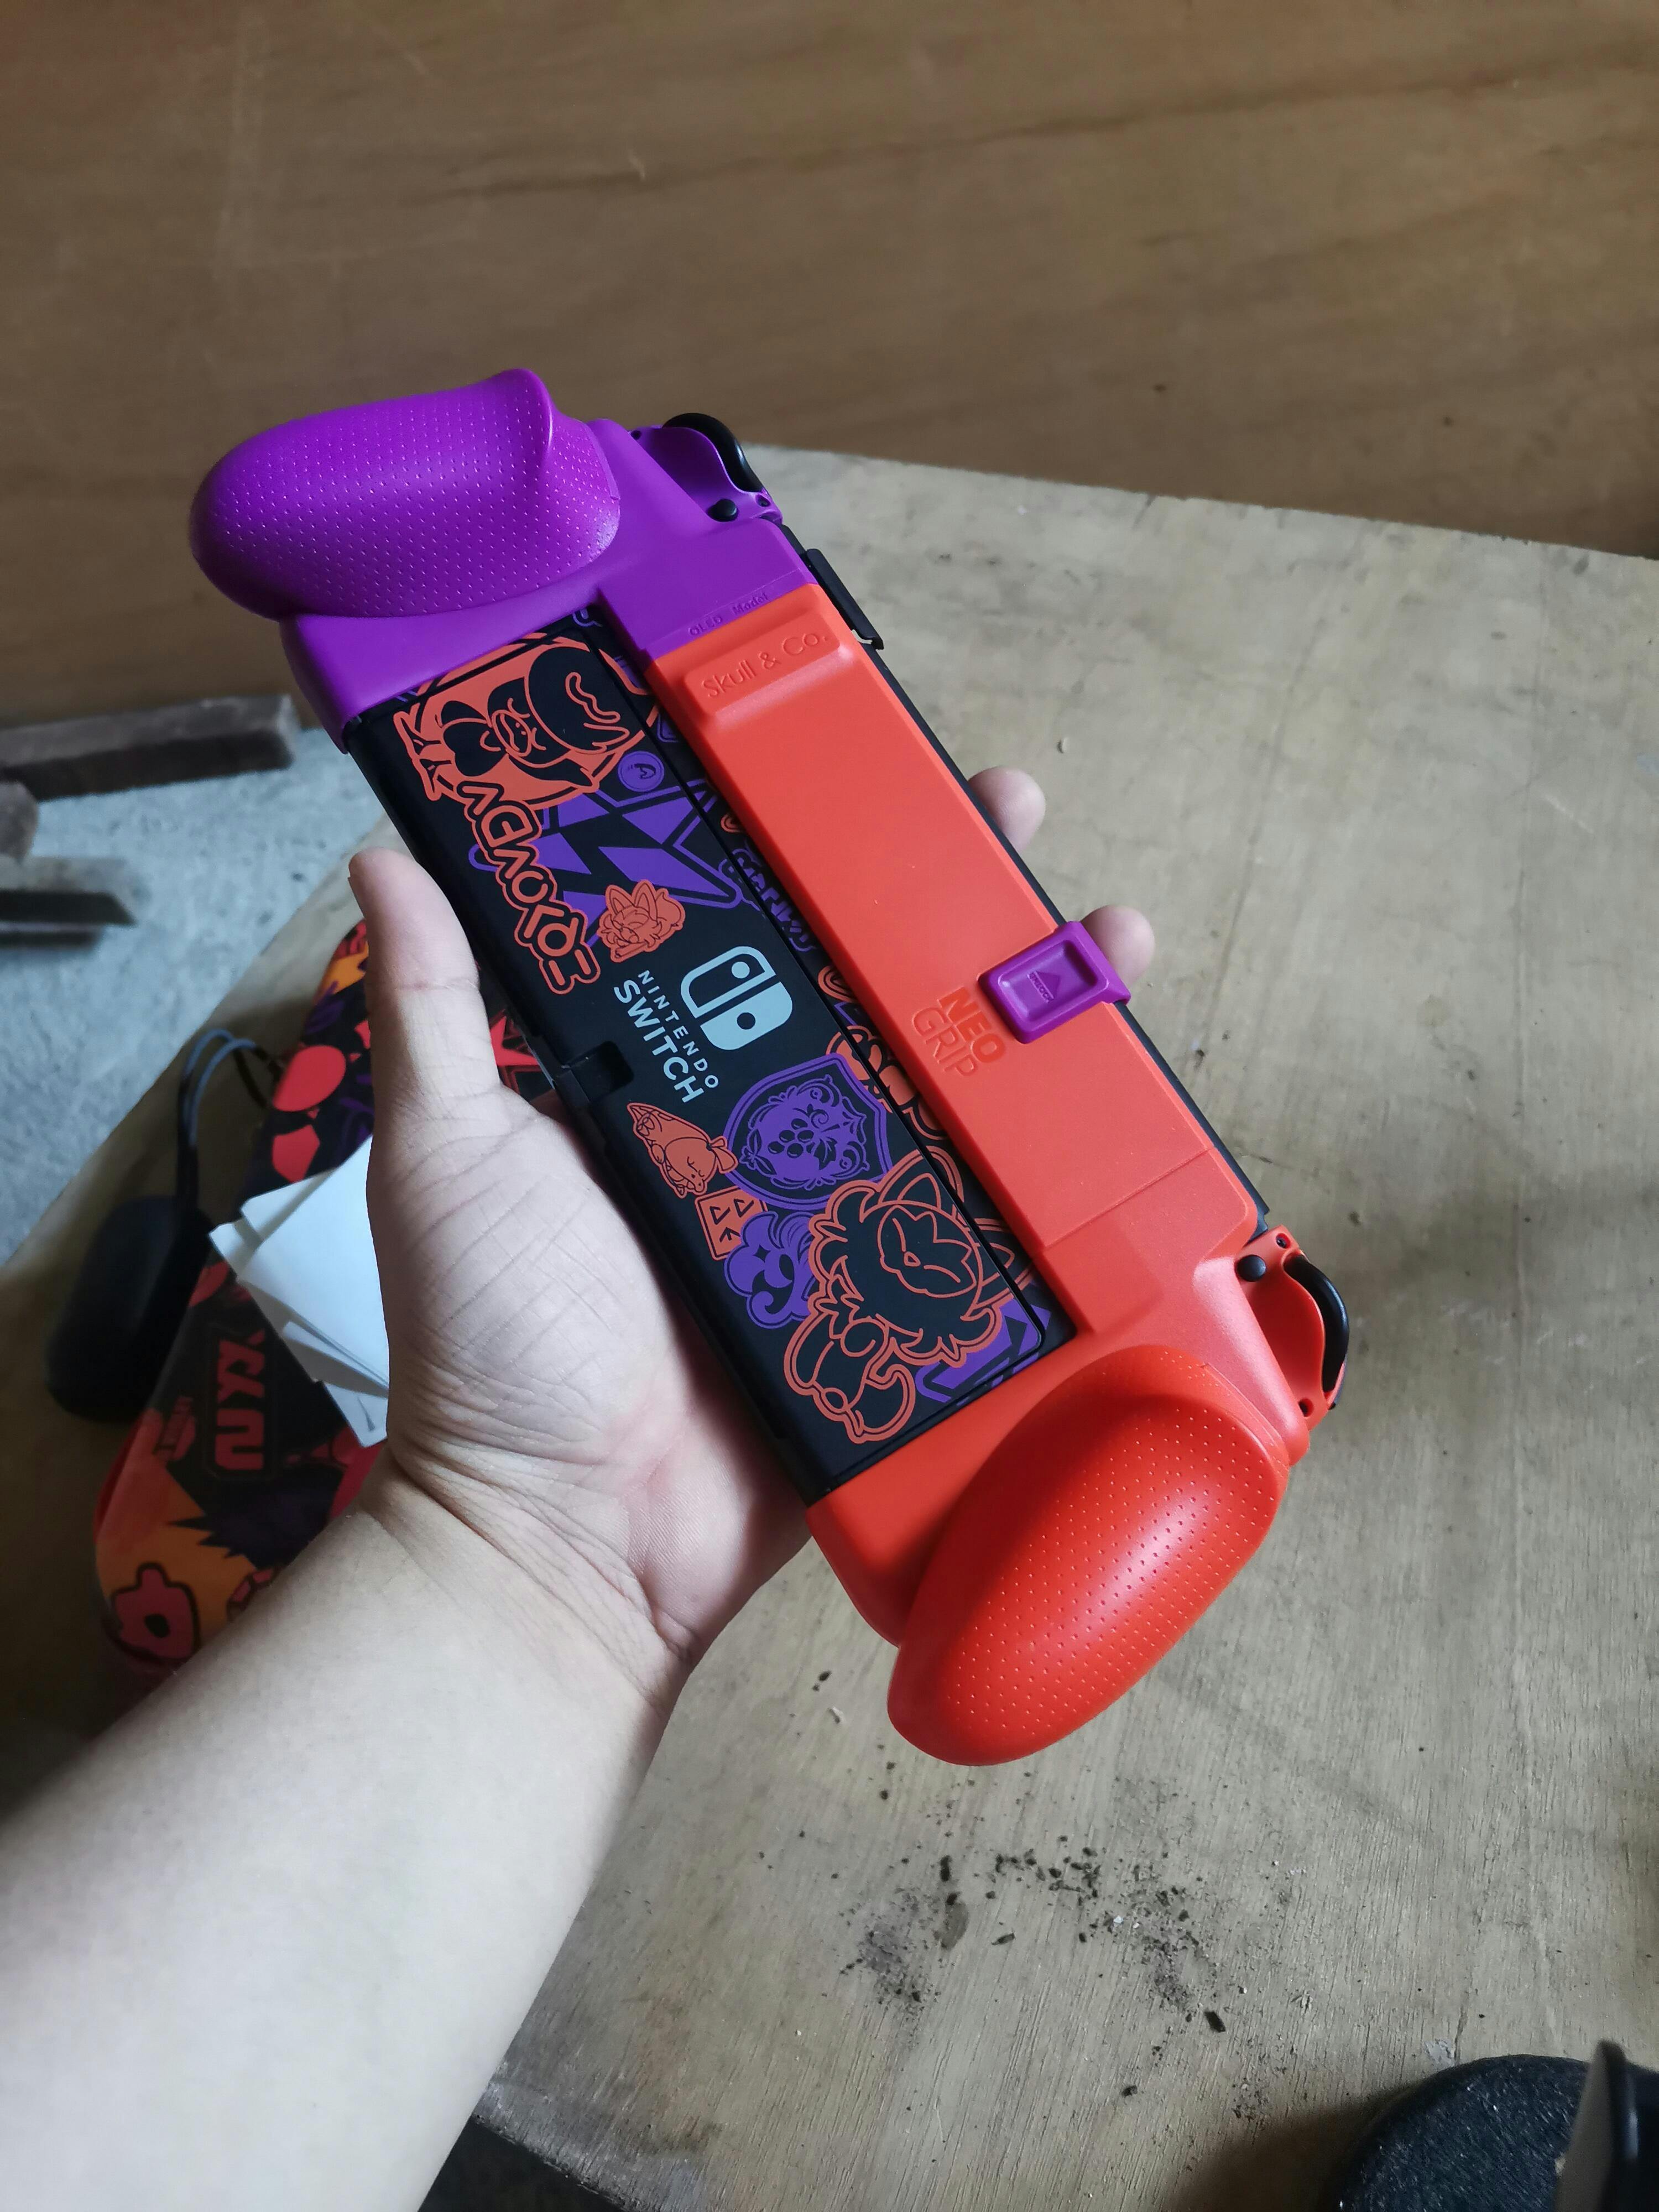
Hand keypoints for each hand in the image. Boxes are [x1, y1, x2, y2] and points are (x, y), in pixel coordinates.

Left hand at [350, 768, 1153, 1711]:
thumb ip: (438, 1012)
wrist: (567, 1537)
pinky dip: (1061, 1176)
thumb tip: (384, 850)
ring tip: (1104, 935)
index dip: (814, 853)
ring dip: (1034, 1015)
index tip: (861, 771)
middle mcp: (768, 1137)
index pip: (755, 937)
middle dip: (955, 906)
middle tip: (1013, 820)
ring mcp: (845, 1223)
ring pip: (958, 1096)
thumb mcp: (450, 1152)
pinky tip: (1127, 1103)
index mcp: (671, 1081)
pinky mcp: (898, 1311)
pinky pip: (990, 1232)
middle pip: (882, 996)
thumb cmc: (493, 1339)